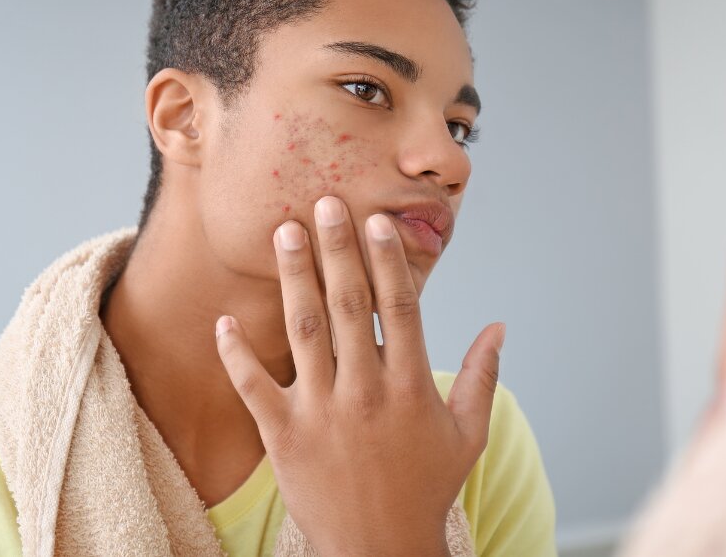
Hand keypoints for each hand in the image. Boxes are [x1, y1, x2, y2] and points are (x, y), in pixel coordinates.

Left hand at [215, 196, 504, 556]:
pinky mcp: (283, 437)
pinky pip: (253, 387)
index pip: (400, 307)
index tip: (376, 221)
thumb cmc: (425, 488)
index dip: (388, 260)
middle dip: (336, 249)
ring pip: (304, 331)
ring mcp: (321, 412)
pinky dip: (236, 353)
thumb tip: (499, 326)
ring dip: (294, 278)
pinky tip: (226, 319)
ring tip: (284, 233)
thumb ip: (483, 376)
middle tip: (324, 203)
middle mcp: (365, 391)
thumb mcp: (468, 434)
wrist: (379, 550)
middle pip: (349, 305)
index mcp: (411, 386)